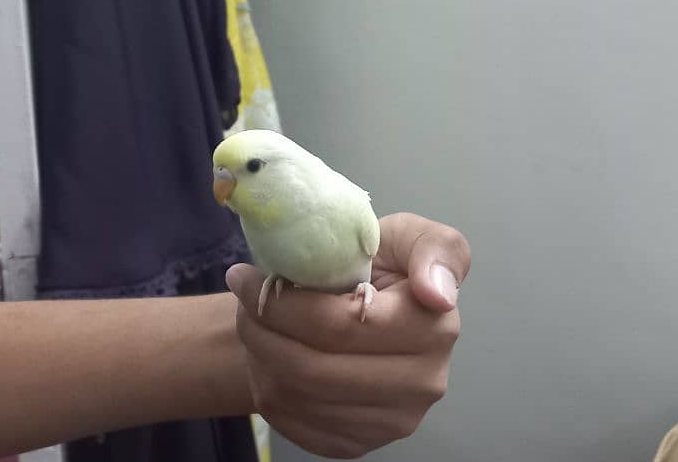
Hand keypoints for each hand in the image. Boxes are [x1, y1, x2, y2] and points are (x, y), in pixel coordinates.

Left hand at [225, 212, 470, 458]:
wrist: (362, 313)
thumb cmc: (380, 265)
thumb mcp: (405, 236)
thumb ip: (433, 248)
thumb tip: (436, 294)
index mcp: (434, 328)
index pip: (340, 326)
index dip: (283, 304)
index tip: (246, 277)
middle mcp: (421, 384)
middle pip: (312, 367)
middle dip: (261, 329)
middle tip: (241, 296)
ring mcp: (391, 421)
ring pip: (296, 396)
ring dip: (259, 354)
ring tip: (253, 320)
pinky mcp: (358, 444)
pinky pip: (292, 421)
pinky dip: (267, 384)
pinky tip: (271, 354)